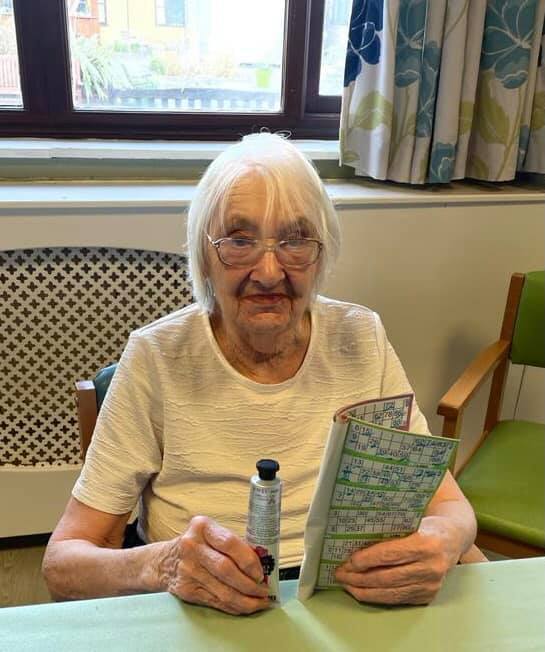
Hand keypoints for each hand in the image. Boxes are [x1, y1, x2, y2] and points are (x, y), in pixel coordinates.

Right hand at [155, 515, 269, 614]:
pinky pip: (216, 602)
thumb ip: (233, 544)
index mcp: (202, 527)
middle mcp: (192, 547)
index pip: (230, 543)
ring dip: (246, 600)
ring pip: (223, 591)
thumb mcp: (211, 534)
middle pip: (227, 570)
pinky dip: (234, 607)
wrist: (163, 561)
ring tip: (260, 601)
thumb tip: (263, 563)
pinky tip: (245, 606)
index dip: (249, 560)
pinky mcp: (187, 590)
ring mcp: (188, 570)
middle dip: (249, 584)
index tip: (261, 572)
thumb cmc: (198, 545)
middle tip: (264, 589)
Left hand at [335, 515, 462, 604]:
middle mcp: (431, 567)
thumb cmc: (426, 524)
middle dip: (359, 577)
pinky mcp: (428, 596)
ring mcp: (431, 585)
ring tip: (347, 584)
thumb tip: (354, 536)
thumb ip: (390, 528)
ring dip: (364, 591)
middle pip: (387, 577)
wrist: (453, 537)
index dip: (366, 559)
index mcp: (427, 544)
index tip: (348, 560)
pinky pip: (398, 600)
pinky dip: (377, 597)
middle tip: (340, 574)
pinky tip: (363, 591)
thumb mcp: (412, 519)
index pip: (390, 554)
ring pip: (390, 593)